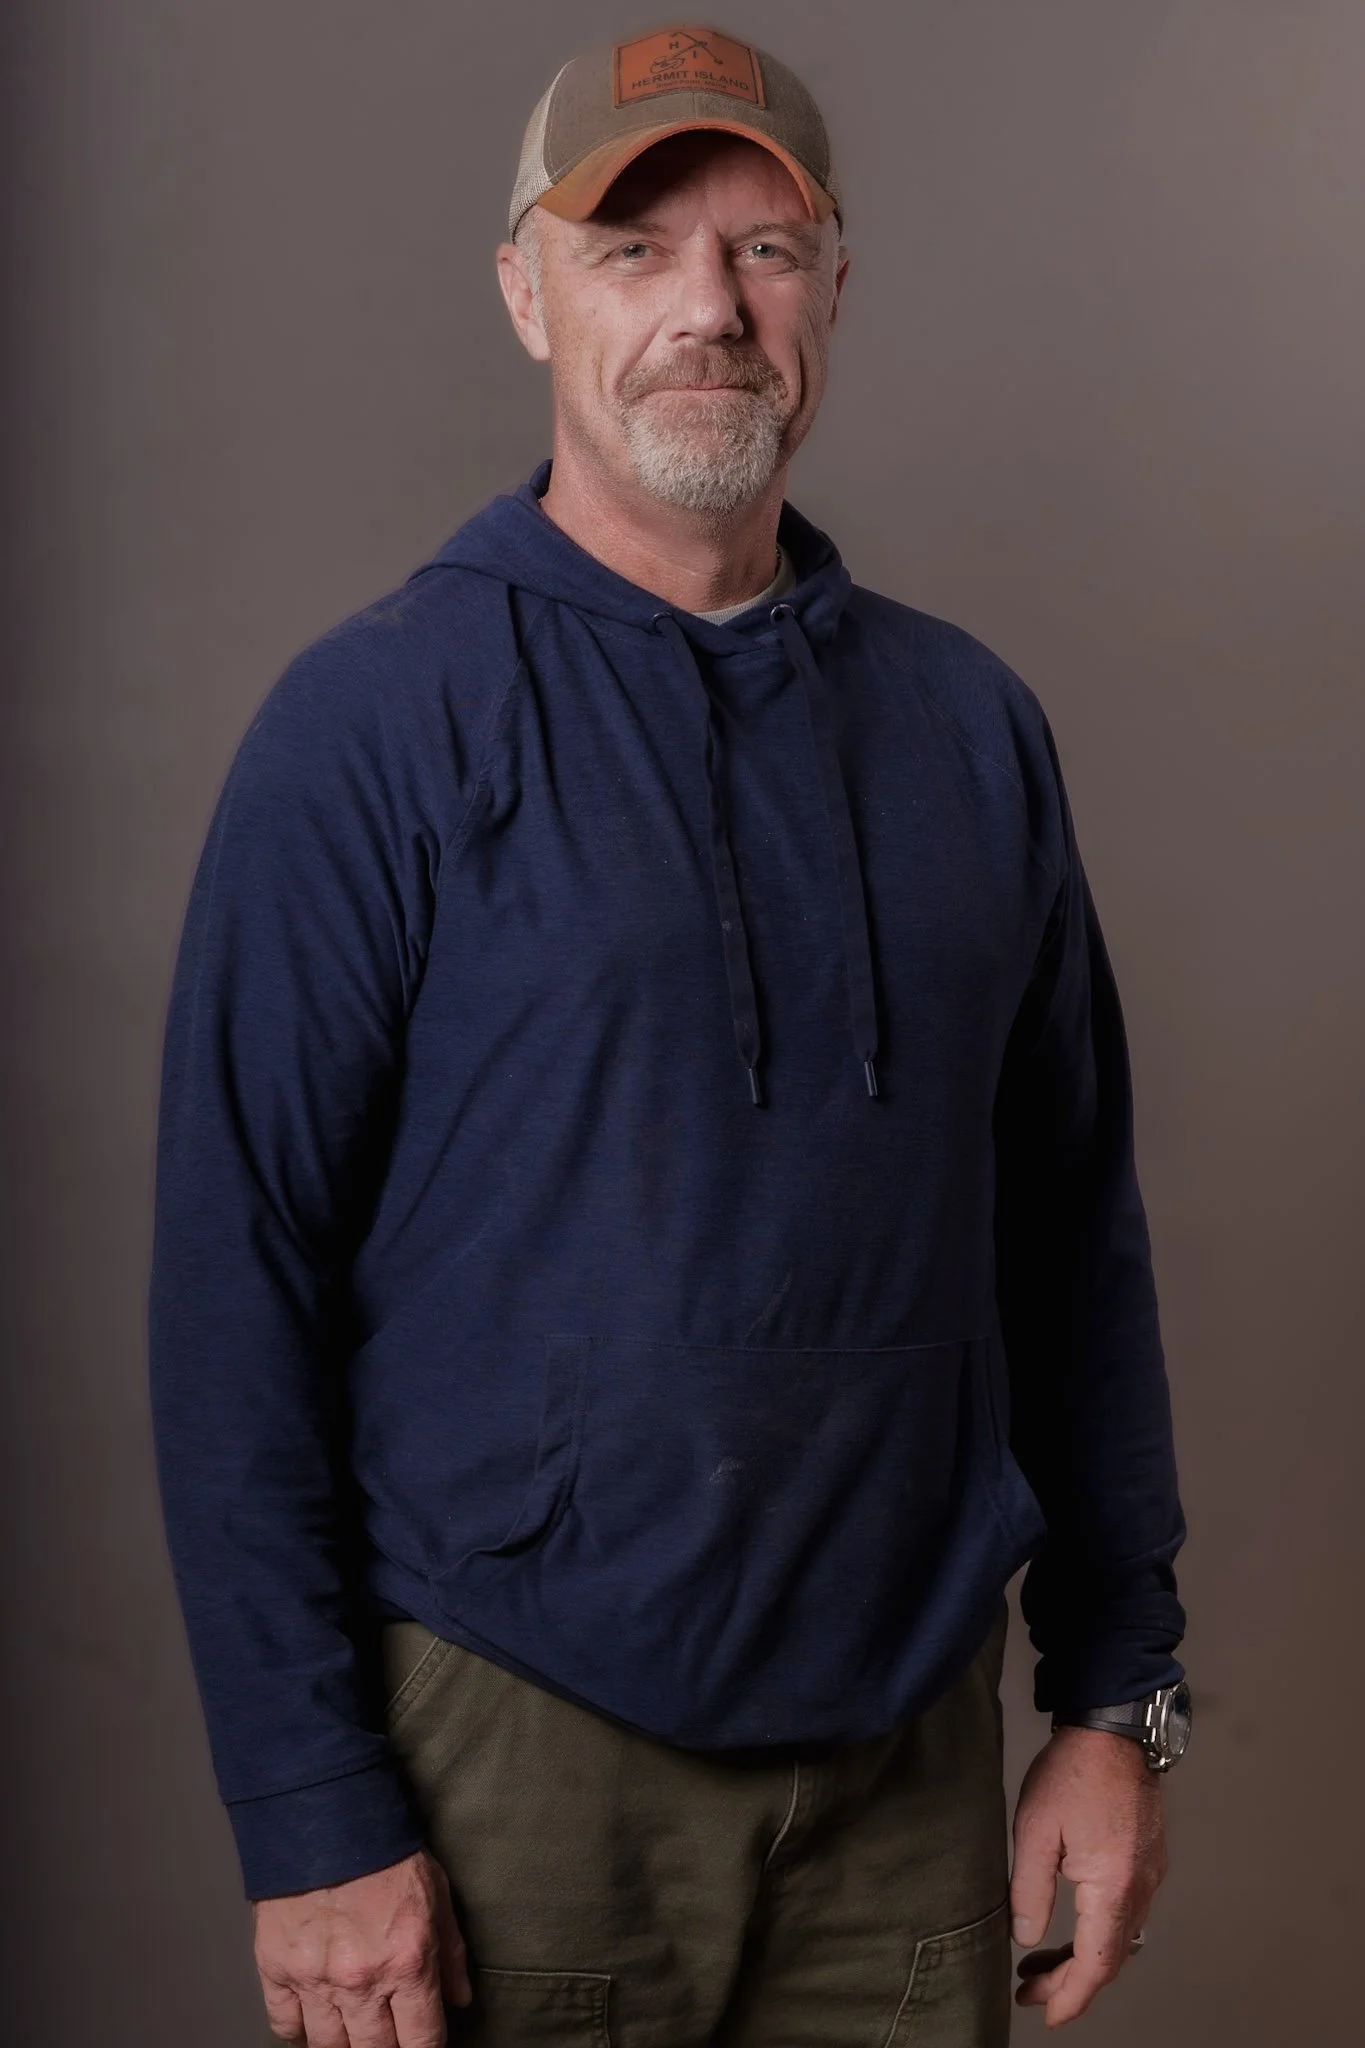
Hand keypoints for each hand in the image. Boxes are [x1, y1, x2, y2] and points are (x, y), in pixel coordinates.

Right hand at [252, 1847, 471, 2047]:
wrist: (327, 1816)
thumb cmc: (386, 1852)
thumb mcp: (436, 1894)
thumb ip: (451, 1953)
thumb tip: (459, 1999)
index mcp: (406, 1962)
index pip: (422, 2041)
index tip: (423, 2041)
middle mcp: (360, 1981)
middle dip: (387, 2046)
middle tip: (388, 2030)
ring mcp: (314, 1979)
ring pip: (330, 2047)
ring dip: (345, 2041)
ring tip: (354, 2027)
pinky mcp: (276, 1969)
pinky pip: (285, 2026)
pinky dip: (301, 2029)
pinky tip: (316, 2017)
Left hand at [1009, 1726, 1166, 2027]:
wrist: (1113, 1729)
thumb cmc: (1073, 1772)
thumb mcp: (1035, 1830)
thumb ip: (1029, 1890)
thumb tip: (1026, 1938)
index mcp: (1113, 1887)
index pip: (1096, 1964)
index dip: (1071, 1996)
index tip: (1044, 2012)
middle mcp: (1141, 1888)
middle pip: (1111, 1957)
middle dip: (1071, 1982)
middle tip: (1031, 1989)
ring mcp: (1150, 1873)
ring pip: (1120, 1937)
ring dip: (1085, 1957)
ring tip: (1041, 1961)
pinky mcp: (1148, 1858)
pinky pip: (1127, 1912)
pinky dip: (1099, 1930)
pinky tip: (1073, 1923)